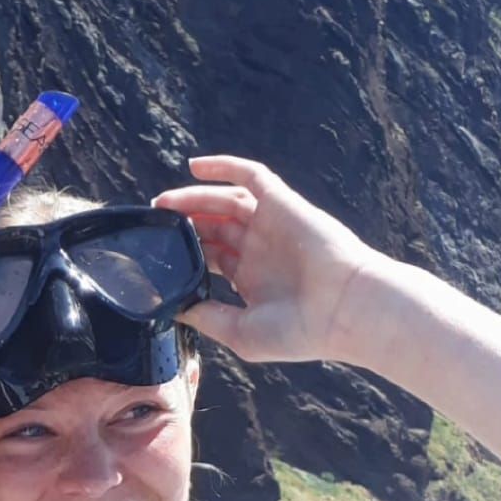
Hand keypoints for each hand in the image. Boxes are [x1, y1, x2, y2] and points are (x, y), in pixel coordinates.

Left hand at [153, 156, 378, 364]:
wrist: (347, 308)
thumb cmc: (302, 330)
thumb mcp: (242, 333)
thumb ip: (207, 317)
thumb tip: (173, 308)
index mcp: (251, 279)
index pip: (210, 257)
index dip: (183, 251)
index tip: (154, 252)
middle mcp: (259, 249)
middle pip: (213, 227)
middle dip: (183, 222)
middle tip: (153, 222)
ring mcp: (271, 224)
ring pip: (224, 201)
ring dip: (193, 198)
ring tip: (162, 203)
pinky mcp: (282, 203)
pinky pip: (251, 176)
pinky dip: (224, 167)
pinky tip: (195, 167)